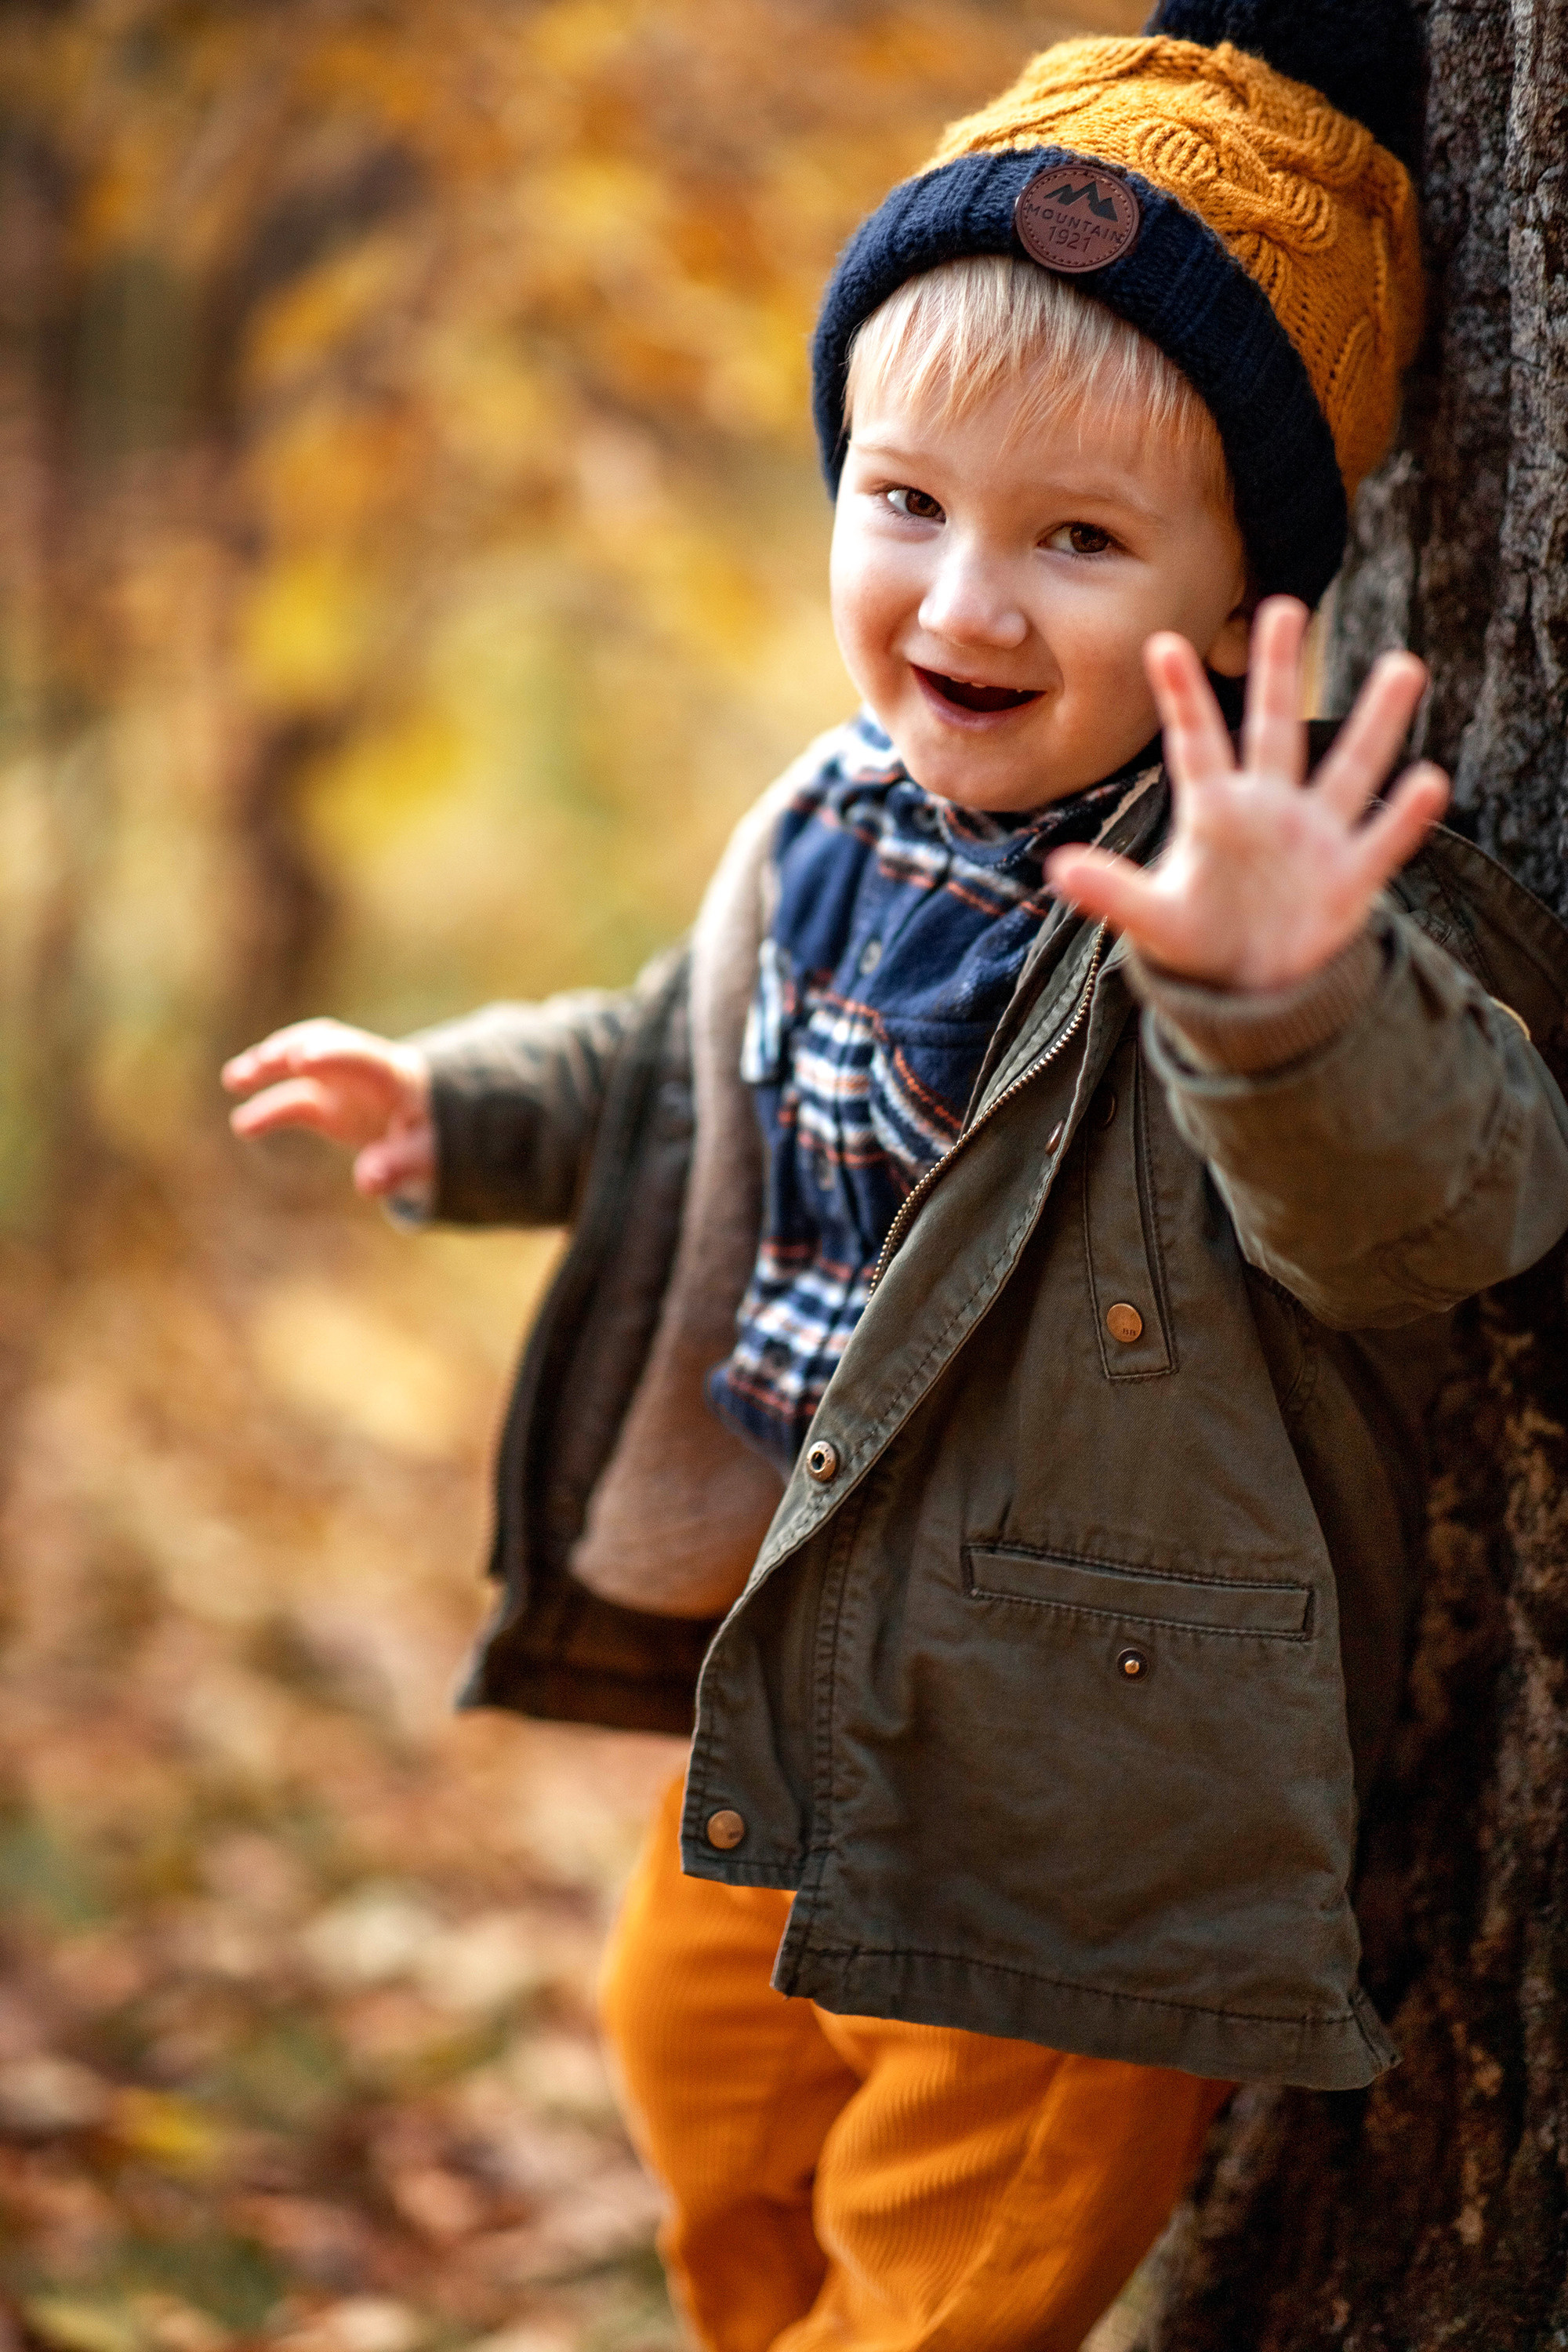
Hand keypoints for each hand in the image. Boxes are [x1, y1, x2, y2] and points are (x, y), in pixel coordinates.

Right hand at [222, 1019, 434, 1198]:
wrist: (428, 1127)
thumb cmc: (431, 1134)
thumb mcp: (426, 1153)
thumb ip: (400, 1165)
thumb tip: (369, 1182)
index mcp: (397, 1076)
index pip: (365, 1059)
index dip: (335, 1056)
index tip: (302, 1057)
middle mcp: (364, 1070)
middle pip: (328, 1046)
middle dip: (295, 1048)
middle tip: (265, 1059)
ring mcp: (342, 1084)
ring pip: (301, 1066)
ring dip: (269, 1067)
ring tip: (235, 1078)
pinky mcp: (326, 1103)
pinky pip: (293, 1102)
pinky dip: (269, 1110)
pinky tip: (243, 1125)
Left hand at [1045, 598, 1450, 991]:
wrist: (1254, 985)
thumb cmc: (1202, 938)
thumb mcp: (1154, 920)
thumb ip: (1112, 893)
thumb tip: (1055, 868)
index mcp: (1216, 811)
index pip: (1194, 745)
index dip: (1180, 699)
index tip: (1162, 644)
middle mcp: (1269, 808)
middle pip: (1274, 729)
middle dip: (1278, 672)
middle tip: (1285, 604)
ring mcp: (1315, 837)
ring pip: (1349, 769)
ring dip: (1376, 721)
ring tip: (1402, 664)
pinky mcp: (1351, 876)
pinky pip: (1383, 839)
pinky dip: (1404, 816)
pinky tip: (1428, 779)